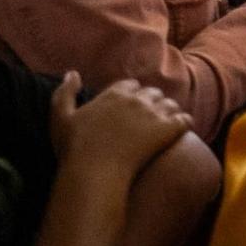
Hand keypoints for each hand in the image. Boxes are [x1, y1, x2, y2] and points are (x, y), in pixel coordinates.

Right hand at [50, 74, 193, 176]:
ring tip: (165, 123)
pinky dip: (184, 122)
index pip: (131, 85)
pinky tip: (180, 129)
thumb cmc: (74, 148)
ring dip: (168, 110)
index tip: (129, 106)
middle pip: (152, 93)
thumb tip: (72, 73)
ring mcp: (155, 114)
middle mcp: (137, 99)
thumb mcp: (60, 117)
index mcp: (115, 93)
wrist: (93, 173)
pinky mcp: (168, 130)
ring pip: (170, 104)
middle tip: (148, 116)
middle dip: (151, 101)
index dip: (131, 94)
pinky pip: (184, 119)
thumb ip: (65, 92)